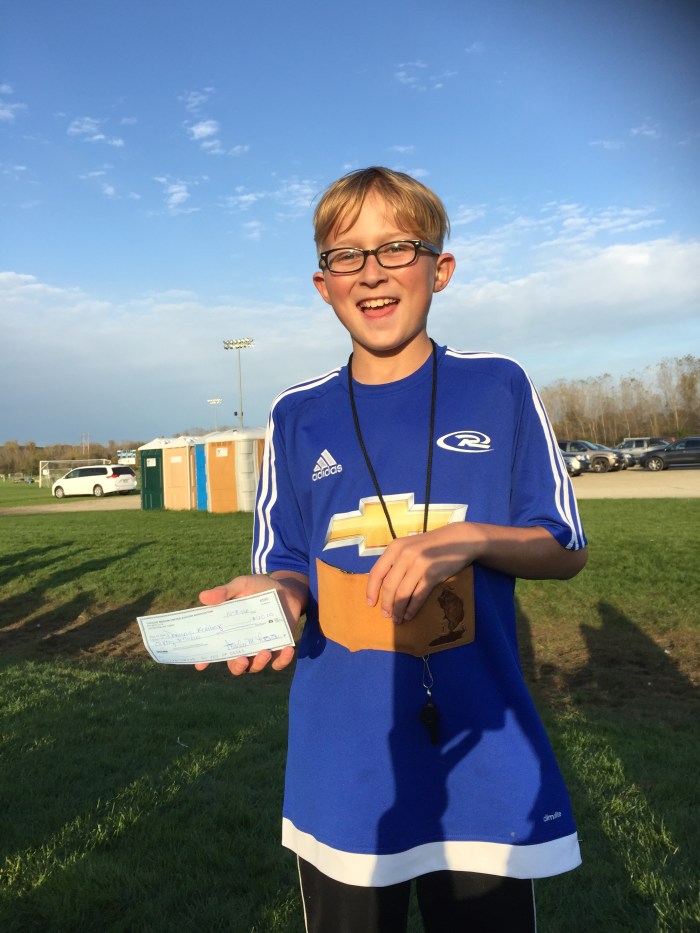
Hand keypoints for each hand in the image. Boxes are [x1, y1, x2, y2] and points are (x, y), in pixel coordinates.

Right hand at [195, 571, 307, 675]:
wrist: (287, 590)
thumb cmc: (260, 588)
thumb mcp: (242, 585)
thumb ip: (225, 592)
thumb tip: (203, 597)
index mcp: (230, 631)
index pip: (215, 649)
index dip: (205, 659)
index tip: (200, 665)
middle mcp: (244, 644)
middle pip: (235, 665)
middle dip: (237, 666)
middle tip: (241, 660)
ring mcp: (261, 648)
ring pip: (256, 666)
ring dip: (259, 663)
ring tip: (265, 652)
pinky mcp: (279, 649)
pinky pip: (279, 662)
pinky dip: (283, 660)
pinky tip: (288, 649)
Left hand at [366, 522, 586, 622]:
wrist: (462, 539)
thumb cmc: (435, 546)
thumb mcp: (412, 547)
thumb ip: (398, 561)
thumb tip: (384, 584)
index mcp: (396, 547)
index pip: (377, 571)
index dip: (372, 590)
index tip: (370, 604)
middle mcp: (405, 554)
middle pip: (390, 586)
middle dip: (387, 604)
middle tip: (388, 616)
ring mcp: (419, 563)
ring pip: (403, 593)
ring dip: (399, 609)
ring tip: (399, 619)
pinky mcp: (432, 573)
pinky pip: (418, 595)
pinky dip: (412, 608)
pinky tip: (411, 615)